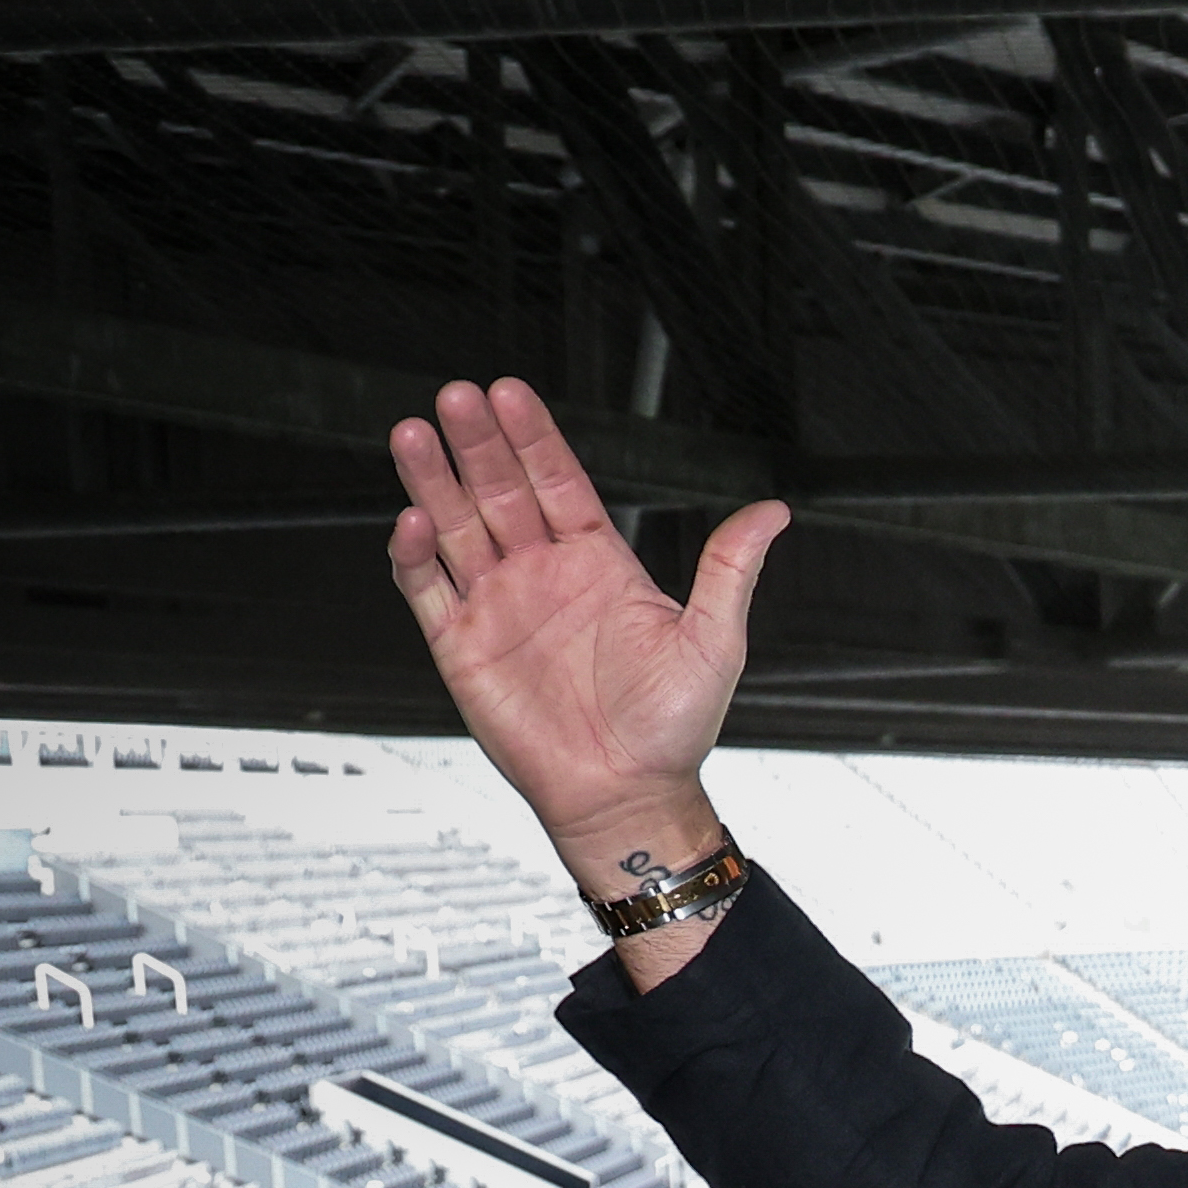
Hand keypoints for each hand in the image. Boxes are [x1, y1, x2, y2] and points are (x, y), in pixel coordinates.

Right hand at [385, 377, 788, 898]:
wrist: (627, 794)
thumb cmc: (672, 729)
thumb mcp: (714, 641)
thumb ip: (730, 568)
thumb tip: (772, 513)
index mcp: (599, 564)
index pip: (558, 482)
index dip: (533, 438)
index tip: (510, 394)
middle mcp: (543, 575)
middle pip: (501, 491)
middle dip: (479, 443)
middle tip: (458, 397)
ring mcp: (499, 604)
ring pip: (456, 525)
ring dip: (434, 480)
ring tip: (417, 433)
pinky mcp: (461, 644)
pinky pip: (427, 587)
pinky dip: (415, 553)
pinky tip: (414, 519)